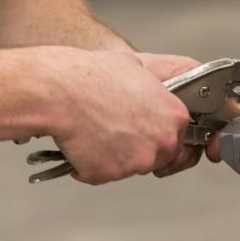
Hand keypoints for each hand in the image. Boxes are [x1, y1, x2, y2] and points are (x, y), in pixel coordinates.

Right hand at [43, 48, 191, 185]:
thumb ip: (151, 86)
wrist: (62, 91)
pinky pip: (102, 174)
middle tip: (113, 129)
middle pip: (157, 156)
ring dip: (113, 156)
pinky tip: (81, 142)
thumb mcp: (134, 66)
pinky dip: (90, 164)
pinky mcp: (112, 174)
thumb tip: (147, 85)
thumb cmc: (93, 76)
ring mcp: (138, 161)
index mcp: (174, 115)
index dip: (155, 131)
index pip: (177, 136)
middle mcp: (162, 141)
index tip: (140, 128)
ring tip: (93, 130)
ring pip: (128, 167)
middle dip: (137, 148)